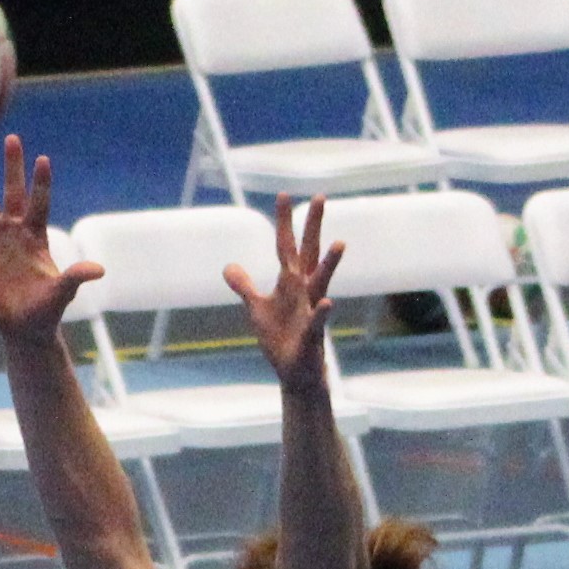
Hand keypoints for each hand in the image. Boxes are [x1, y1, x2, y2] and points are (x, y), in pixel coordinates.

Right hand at [0, 136, 101, 345]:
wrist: (23, 327)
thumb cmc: (45, 311)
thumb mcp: (60, 293)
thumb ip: (75, 278)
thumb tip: (99, 270)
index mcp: (37, 237)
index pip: (39, 204)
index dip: (40, 184)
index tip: (42, 159)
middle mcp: (17, 231)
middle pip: (13, 193)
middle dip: (13, 167)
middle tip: (13, 138)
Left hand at [224, 196, 343, 386]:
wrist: (295, 373)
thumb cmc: (280, 339)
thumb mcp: (258, 309)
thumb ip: (245, 286)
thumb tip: (228, 266)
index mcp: (291, 283)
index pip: (285, 247)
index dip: (283, 222)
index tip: (283, 194)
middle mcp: (304, 291)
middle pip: (309, 253)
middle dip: (313, 227)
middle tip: (320, 197)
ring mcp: (310, 311)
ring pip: (321, 283)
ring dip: (329, 264)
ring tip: (340, 242)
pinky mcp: (311, 336)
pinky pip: (317, 322)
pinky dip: (321, 313)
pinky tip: (327, 303)